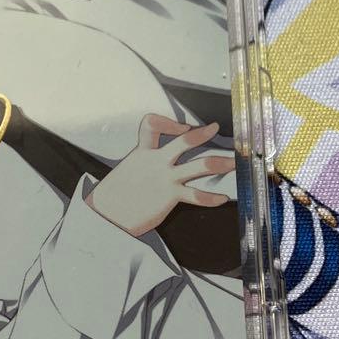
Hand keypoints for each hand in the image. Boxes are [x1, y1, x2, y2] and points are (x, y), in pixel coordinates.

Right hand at [87, 115, 232, 237]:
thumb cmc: (114, 196)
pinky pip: (197, 195)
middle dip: (202, 134)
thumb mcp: (127, 170)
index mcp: (142, 152)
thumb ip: (143, 164)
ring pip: (199, 166)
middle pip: (184, 141)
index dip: (167, 123)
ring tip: (232, 163)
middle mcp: (156, 161)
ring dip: (219, 163)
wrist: (106, 215)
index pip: (151, 124)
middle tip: (214, 129)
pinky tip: (222, 199)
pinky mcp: (170, 196)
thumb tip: (153, 167)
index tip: (181, 127)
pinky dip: (212, 198)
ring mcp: (165, 178)